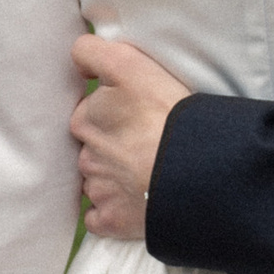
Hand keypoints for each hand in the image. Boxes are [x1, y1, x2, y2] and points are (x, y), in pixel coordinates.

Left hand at [70, 33, 191, 240]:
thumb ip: (92, 54)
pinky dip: (112, 210)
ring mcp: (98, 189)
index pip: (86, 110)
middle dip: (110, 143)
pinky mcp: (110, 219)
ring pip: (96, 179)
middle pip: (92, 145)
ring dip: (114, 176)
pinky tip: (134, 201)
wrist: (195, 168)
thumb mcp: (129, 64)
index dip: (109, 109)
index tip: (131, 113)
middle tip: (144, 140)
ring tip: (148, 169)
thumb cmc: (167, 113)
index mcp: (86, 118)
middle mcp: (86, 153)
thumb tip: (77, 65)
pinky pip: (99, 216)